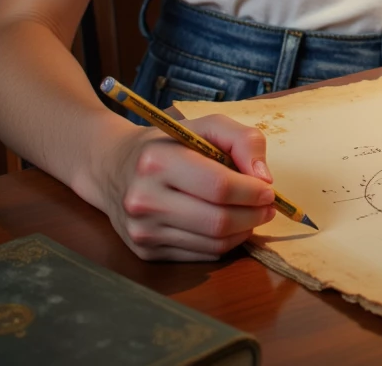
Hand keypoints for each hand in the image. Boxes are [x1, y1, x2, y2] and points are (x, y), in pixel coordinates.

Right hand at [99, 113, 278, 261]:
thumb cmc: (167, 143)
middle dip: (253, 215)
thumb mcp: (204, 125)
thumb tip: (264, 178)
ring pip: (212, 243)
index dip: (251, 191)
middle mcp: (145, 199)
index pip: (218, 186)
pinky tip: (229, 226)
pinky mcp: (145, 252)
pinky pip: (199, 255)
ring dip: (243, 231)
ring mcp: (143, 231)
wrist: (112, 167)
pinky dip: (224, 243)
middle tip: (269, 205)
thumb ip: (241, 139)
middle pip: (217, 220)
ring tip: (253, 214)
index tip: (269, 188)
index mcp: (158, 160)